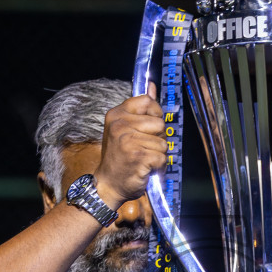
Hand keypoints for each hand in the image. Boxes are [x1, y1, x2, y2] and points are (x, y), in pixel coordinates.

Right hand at [93, 89, 166, 209]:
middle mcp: (120, 125)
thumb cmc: (120, 157)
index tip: (147, 127)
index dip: (155, 114)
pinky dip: (158, 167)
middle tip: (143, 148)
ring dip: (157, 155)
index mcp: (116, 114)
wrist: (108, 185)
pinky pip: (162, 157)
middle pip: (159, 123)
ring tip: (142, 160)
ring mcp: (128, 141)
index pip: (148, 101)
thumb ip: (140, 109)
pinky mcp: (138, 157)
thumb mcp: (124, 129)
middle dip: (157, 138)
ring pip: (163, 142)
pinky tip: (145, 169)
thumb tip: (152, 86)